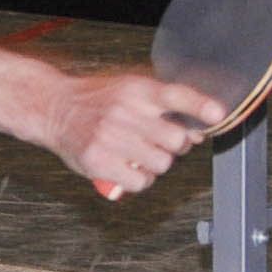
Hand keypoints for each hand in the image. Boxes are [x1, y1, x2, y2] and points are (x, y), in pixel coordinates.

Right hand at [42, 67, 231, 199]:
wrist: (54, 108)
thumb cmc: (97, 101)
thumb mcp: (129, 90)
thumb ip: (162, 107)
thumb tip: (198, 132)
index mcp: (137, 89)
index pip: (177, 95)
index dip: (201, 106)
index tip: (218, 115)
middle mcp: (125, 111)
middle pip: (177, 140)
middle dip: (175, 146)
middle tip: (159, 143)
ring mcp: (111, 137)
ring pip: (162, 164)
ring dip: (157, 165)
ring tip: (140, 156)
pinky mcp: (99, 161)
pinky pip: (140, 182)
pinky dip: (140, 181)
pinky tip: (129, 170)